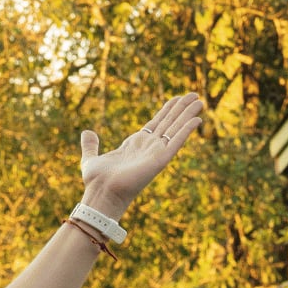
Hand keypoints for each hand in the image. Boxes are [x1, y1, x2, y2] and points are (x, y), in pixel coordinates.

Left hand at [78, 92, 204, 219]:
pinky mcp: (160, 159)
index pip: (156, 123)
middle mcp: (148, 147)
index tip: (177, 99)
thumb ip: (90, 145)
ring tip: (200, 101)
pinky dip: (187, 130)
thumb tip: (87, 133)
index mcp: (135, 144)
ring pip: (176, 128)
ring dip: (188, 114)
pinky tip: (197, 119)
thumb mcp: (90, 158)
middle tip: (195, 95)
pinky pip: (177, 141)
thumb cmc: (97, 181)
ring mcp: (156, 152)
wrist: (101, 192)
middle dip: (181, 108)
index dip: (167, 110)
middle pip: (169, 122)